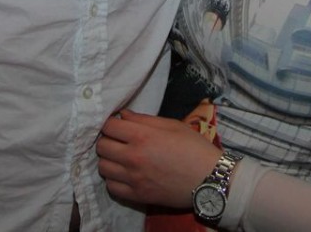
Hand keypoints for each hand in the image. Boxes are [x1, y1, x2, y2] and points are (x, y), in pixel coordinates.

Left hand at [96, 109, 223, 207]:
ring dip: (109, 160)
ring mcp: (134, 179)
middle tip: (118, 140)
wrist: (209, 179)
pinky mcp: (137, 196)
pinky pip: (111, 187)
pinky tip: (124, 174)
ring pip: (103, 168)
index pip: (109, 127)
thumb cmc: (194, 147)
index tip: (117, 125)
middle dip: (107, 140)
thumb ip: (144, 120)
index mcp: (142, 136)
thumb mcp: (172, 125)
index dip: (110, 123)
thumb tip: (123, 115)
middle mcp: (133, 157)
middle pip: (101, 146)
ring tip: (120, 158)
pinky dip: (114, 179)